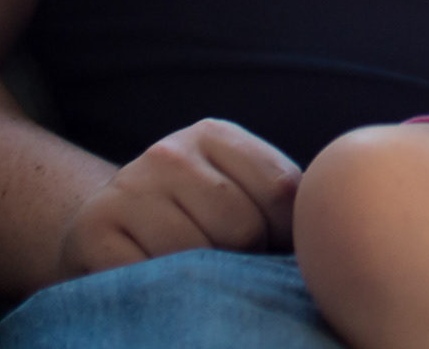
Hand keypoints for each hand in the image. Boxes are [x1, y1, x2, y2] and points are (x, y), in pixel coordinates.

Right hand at [56, 118, 301, 277]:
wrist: (101, 226)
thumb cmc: (191, 214)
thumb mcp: (235, 185)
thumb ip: (281, 197)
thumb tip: (335, 224)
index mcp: (213, 134)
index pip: (280, 189)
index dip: (287, 234)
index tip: (274, 250)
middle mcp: (168, 153)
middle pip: (242, 228)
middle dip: (248, 261)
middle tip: (232, 268)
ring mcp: (127, 191)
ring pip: (199, 257)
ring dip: (208, 283)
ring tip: (200, 278)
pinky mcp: (93, 234)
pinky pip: (154, 279)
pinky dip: (168, 295)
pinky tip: (165, 286)